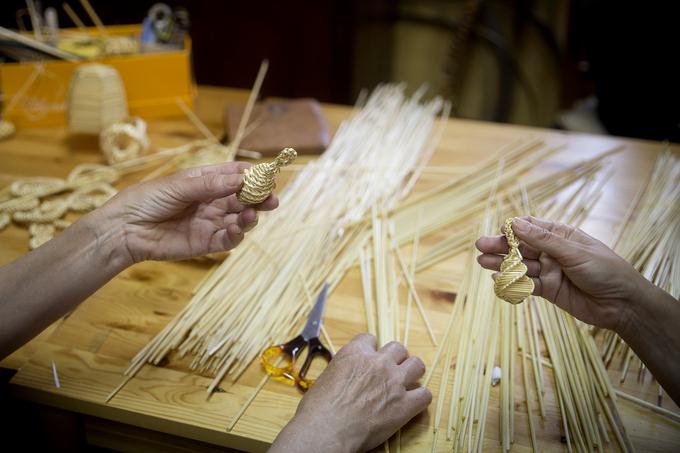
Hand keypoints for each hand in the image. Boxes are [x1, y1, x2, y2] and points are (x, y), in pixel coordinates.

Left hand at [94, 162, 277, 263]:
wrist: (124, 229)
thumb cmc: (146, 199)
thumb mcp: (179, 185)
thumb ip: (211, 185)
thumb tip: (241, 179)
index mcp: (205, 181)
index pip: (235, 175)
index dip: (252, 175)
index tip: (266, 175)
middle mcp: (212, 201)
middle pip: (243, 198)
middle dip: (259, 197)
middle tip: (272, 198)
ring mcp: (210, 222)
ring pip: (240, 219)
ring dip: (250, 216)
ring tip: (251, 214)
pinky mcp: (206, 243)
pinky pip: (228, 239)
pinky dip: (236, 234)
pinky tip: (236, 229)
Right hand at [270, 334, 430, 452]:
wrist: (327, 429)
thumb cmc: (318, 408)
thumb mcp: (325, 377)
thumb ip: (342, 370)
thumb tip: (344, 377)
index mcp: (355, 353)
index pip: (370, 339)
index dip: (370, 350)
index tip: (369, 359)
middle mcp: (378, 362)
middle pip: (398, 348)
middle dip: (395, 358)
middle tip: (389, 372)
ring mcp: (394, 382)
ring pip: (417, 365)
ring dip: (412, 373)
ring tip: (406, 383)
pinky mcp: (405, 405)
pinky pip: (425, 395)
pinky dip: (420, 399)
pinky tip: (412, 405)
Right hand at [475, 216, 650, 332]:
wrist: (622, 304)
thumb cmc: (605, 270)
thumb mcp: (574, 252)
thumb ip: (543, 240)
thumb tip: (516, 224)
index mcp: (561, 235)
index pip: (531, 226)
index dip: (515, 228)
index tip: (501, 230)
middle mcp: (553, 252)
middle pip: (521, 247)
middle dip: (501, 246)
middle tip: (480, 246)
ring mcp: (550, 271)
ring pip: (521, 266)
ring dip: (502, 264)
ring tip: (482, 262)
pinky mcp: (548, 290)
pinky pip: (526, 284)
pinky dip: (512, 282)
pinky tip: (497, 279)